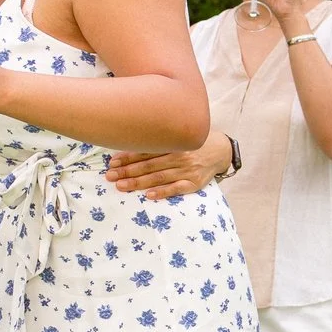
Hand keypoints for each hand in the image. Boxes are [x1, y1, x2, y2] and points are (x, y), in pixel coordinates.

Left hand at [107, 135, 233, 198]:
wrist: (220, 151)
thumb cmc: (193, 144)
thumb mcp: (178, 137)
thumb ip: (158, 141)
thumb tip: (130, 144)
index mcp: (172, 143)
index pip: (146, 150)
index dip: (128, 156)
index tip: (112, 162)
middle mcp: (178, 155)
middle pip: (148, 165)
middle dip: (127, 170)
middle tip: (110, 176)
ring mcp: (186, 170)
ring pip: (158, 177)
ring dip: (138, 182)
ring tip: (121, 186)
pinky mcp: (194, 183)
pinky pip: (176, 189)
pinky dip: (162, 192)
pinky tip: (148, 195)